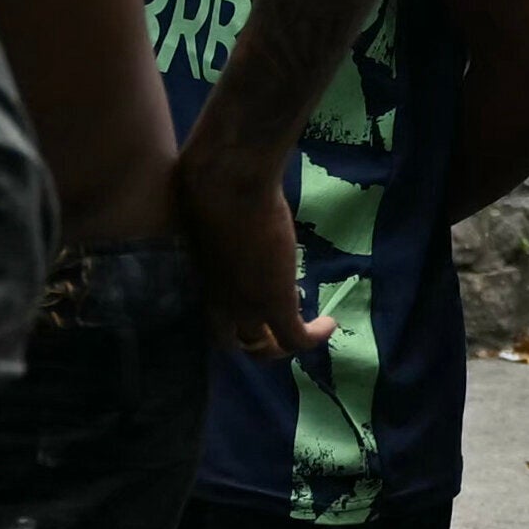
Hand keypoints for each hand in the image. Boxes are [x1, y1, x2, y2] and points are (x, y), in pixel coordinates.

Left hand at [176, 140, 304, 359]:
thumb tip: (222, 216)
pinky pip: (297, 337)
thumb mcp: (208, 216)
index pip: (210, 318)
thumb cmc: (209, 184)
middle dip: (254, 341)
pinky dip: (314, 336)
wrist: (228, 180)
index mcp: (198, 280)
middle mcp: (216, 301)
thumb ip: (215, 229)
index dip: (231, 320)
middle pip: (231, 342)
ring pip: (264, 347)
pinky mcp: (275, 303)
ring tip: (306, 329)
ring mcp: (245, 305)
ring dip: (284, 344)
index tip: (251, 304)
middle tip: (275, 329)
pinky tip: (329, 323)